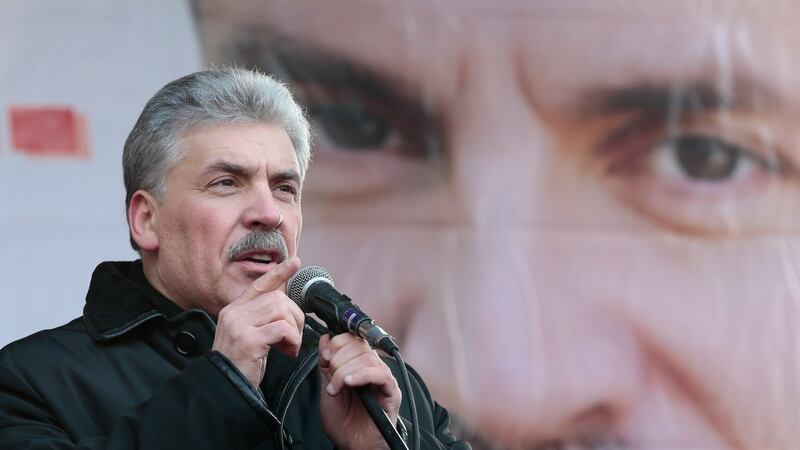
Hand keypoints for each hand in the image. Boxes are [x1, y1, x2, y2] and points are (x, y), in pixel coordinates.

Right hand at [212, 257, 303, 386]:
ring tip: (289, 347)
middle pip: (277, 298)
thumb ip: (260, 318)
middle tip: (293, 338)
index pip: (259, 285)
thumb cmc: (240, 364)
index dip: (278, 273)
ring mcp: (239, 325)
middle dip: (294, 316)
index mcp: (234, 310)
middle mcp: (234, 313)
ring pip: (281, 311)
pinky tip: (288, 352)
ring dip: (294, 330)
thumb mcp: (247, 335)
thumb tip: (285, 307)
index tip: (295, 262)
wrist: (224, 388)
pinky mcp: (248, 340)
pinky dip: (292, 340)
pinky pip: (282, 329)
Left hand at [319, 333, 401, 449]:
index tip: (324, 355)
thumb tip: (325, 338)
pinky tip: (349, 384)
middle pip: (359, 345)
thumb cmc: (344, 420)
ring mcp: (383, 380)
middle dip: (338, 359)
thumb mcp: (328, 387)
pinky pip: (380, 374)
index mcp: (359, 364)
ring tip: (336, 388)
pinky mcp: (391, 392)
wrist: (352, 445)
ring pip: (367, 359)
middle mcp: (373, 368)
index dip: (337, 342)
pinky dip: (362, 375)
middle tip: (330, 377)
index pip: (353, 338)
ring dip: (345, 371)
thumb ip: (326, 364)